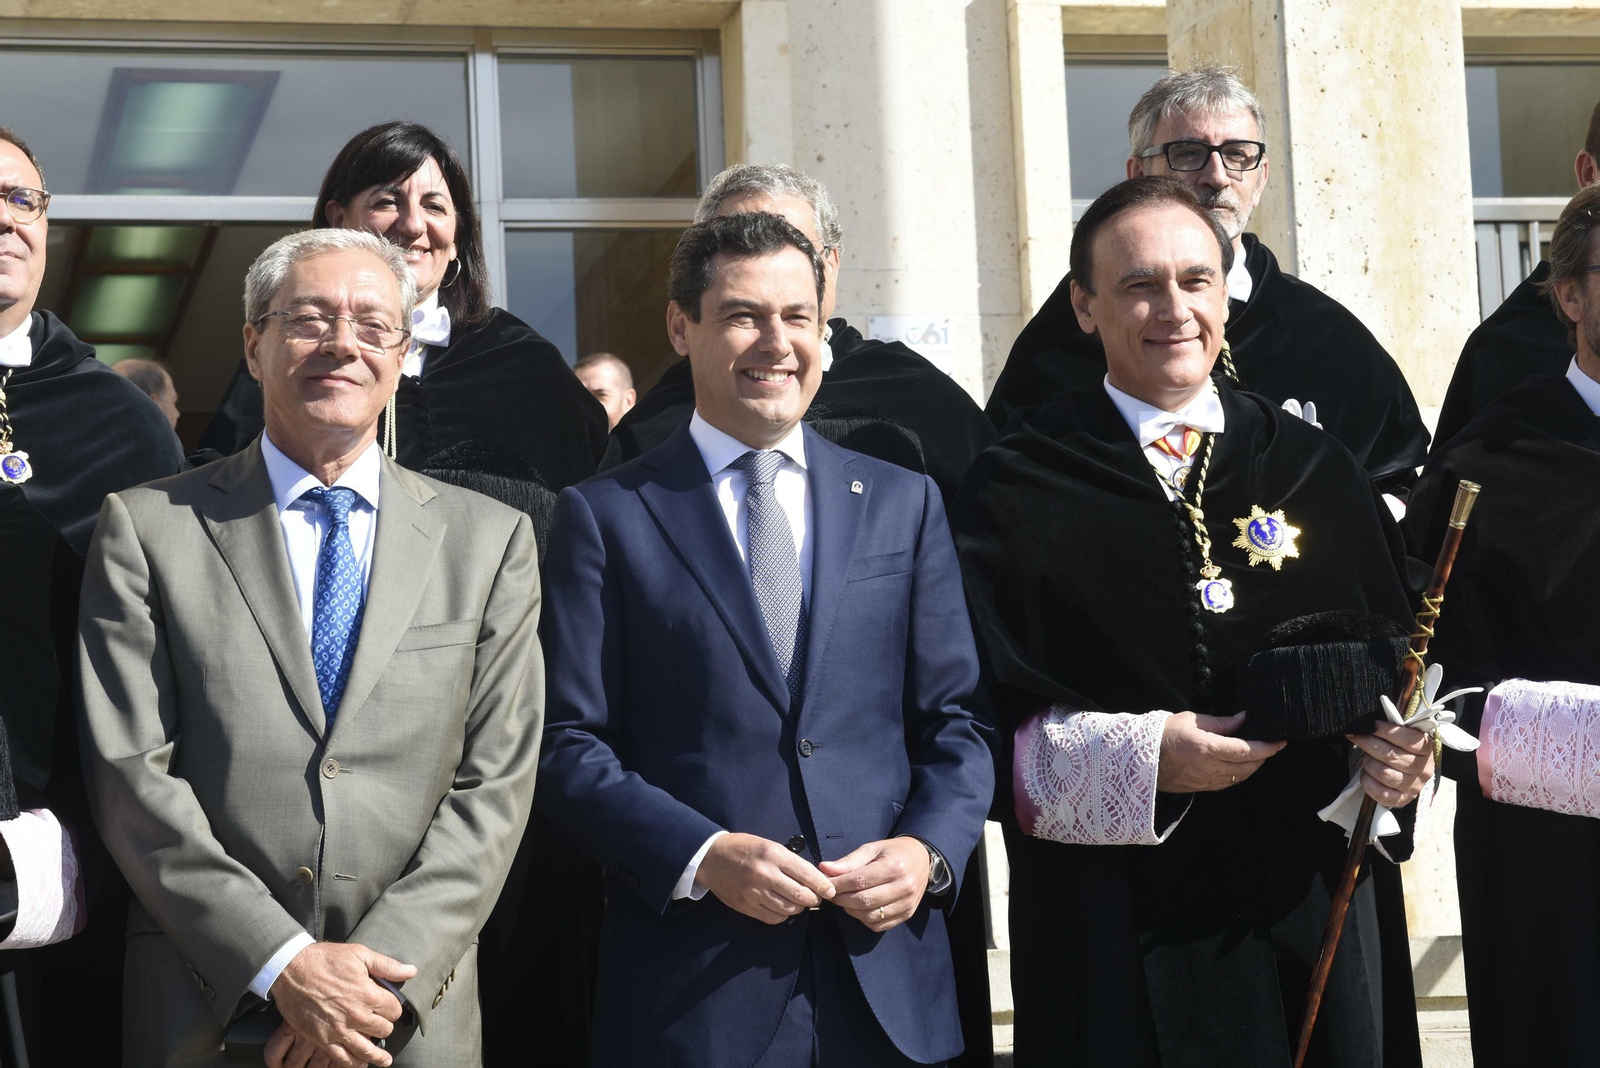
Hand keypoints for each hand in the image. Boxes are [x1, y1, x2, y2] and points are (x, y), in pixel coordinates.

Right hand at [268, 942, 416, 1067]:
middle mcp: (356, 1015)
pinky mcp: (322, 1039)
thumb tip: (411, 971)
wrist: (291, 969)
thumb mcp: (360, 954)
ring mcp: (338, 1030)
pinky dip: (353, 1063)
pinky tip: (360, 1063)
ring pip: (366, 1050)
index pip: (394, 1010)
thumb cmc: (326, 959)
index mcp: (368, 994)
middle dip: (386, 1027)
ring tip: (385, 1061)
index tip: (389, 1007)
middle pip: (383, 1030)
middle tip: (382, 1024)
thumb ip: (387, 965)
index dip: (394, 1008)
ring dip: (378, 1056)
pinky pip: (342, 1059)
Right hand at [696, 832, 836, 923]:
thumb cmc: (744, 848)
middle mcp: (765, 874)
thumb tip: (813, 878)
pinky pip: (773, 918)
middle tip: (815, 897)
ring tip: (798, 901)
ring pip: (789, 909)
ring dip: (798, 907)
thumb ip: (789, 862)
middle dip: (813, 899)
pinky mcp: (746, 906)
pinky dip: (783, 916)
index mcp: (774, 855)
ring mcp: (755, 892)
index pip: (807, 874)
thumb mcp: (769, 845)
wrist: (712, 857)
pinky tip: (782, 908)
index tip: (830, 891)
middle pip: (801, 895)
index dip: (823, 886)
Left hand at [819, 838, 930, 932]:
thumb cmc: (894, 852)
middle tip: (831, 893)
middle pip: (864, 901)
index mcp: (894, 867)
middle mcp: (903, 887)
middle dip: (842, 899)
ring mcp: (906, 904)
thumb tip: (824, 869)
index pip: (859, 881)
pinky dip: (864, 920)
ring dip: (851, 911)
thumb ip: (849, 861)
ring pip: (870, 916)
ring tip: (844, 900)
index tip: (825, 883)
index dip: (838, 884)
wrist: (922, 859)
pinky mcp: (907, 915)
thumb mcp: (872, 849)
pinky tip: (859, 909)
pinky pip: (879, 925)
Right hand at [1156, 712, 1284, 792]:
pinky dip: (1240, 773)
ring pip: (1242, 777)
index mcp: (1208, 749)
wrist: (1141, 759)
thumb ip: (1222, 722)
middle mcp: (1211, 768)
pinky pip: (1230, 782)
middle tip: (1271, 743)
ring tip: (1257, 752)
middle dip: (1265, 756)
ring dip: (1254, 766)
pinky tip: (1239, 764)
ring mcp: (1207, 781)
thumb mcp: (1193, 720)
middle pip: (1250, 767)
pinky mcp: (1203, 788)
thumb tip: (1244, 719)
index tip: (1281, 740)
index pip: (1248, 751)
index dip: (1268, 747)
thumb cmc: (1164, 734)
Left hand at [1348, 721, 1433, 807]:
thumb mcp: (1405, 736)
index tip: (1370, 724)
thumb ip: (1394, 728)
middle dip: (1369, 743)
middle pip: (1391, 756)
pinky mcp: (1401, 799)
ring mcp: (1412, 786)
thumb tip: (1370, 722)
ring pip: (1383, 773)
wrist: (1412, 774)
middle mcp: (1422, 769)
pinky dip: (1368, 781)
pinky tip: (1366, 773)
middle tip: (1357, 736)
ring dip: (1368, 762)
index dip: (1386, 730)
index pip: (1408, 739)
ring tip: (1365, 757)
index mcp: (1426, 749)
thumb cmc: (1403, 749)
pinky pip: (1380, 793)